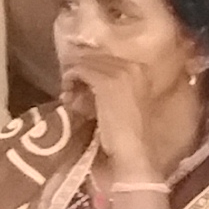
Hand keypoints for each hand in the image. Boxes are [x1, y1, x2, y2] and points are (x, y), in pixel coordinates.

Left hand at [68, 53, 162, 178]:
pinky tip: (68, 97)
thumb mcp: (118, 101)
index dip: (87, 68)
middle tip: (70, 92)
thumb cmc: (124, 132)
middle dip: (79, 74)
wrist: (131, 152)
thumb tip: (83, 77)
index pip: (104, 57)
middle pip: (93, 58)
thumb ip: (106, 84)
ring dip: (73, 79)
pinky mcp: (106, 82)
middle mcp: (133, 66)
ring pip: (84, 63)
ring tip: (69, 97)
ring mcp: (121, 72)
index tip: (78, 84)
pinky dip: (69, 81)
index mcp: (140, 69)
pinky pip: (79, 71)